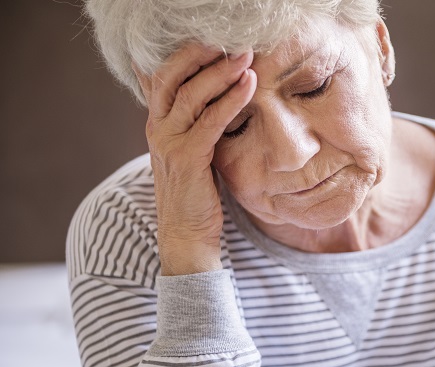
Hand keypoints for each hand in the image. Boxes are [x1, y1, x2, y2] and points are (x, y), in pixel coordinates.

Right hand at [133, 45, 256, 275]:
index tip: (213, 39)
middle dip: (201, 53)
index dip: (185, 54)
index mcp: (158, 122)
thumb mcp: (192, 149)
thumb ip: (198, 123)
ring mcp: (168, 142)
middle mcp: (157, 127)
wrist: (187, 233)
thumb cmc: (196, 191)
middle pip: (171, 76)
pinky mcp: (187, 157)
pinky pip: (211, 120)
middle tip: (231, 40)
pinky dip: (232, 99)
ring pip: (192, 94)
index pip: (162, 76)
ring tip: (247, 56)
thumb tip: (217, 98)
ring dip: (222, 71)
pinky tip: (250, 85)